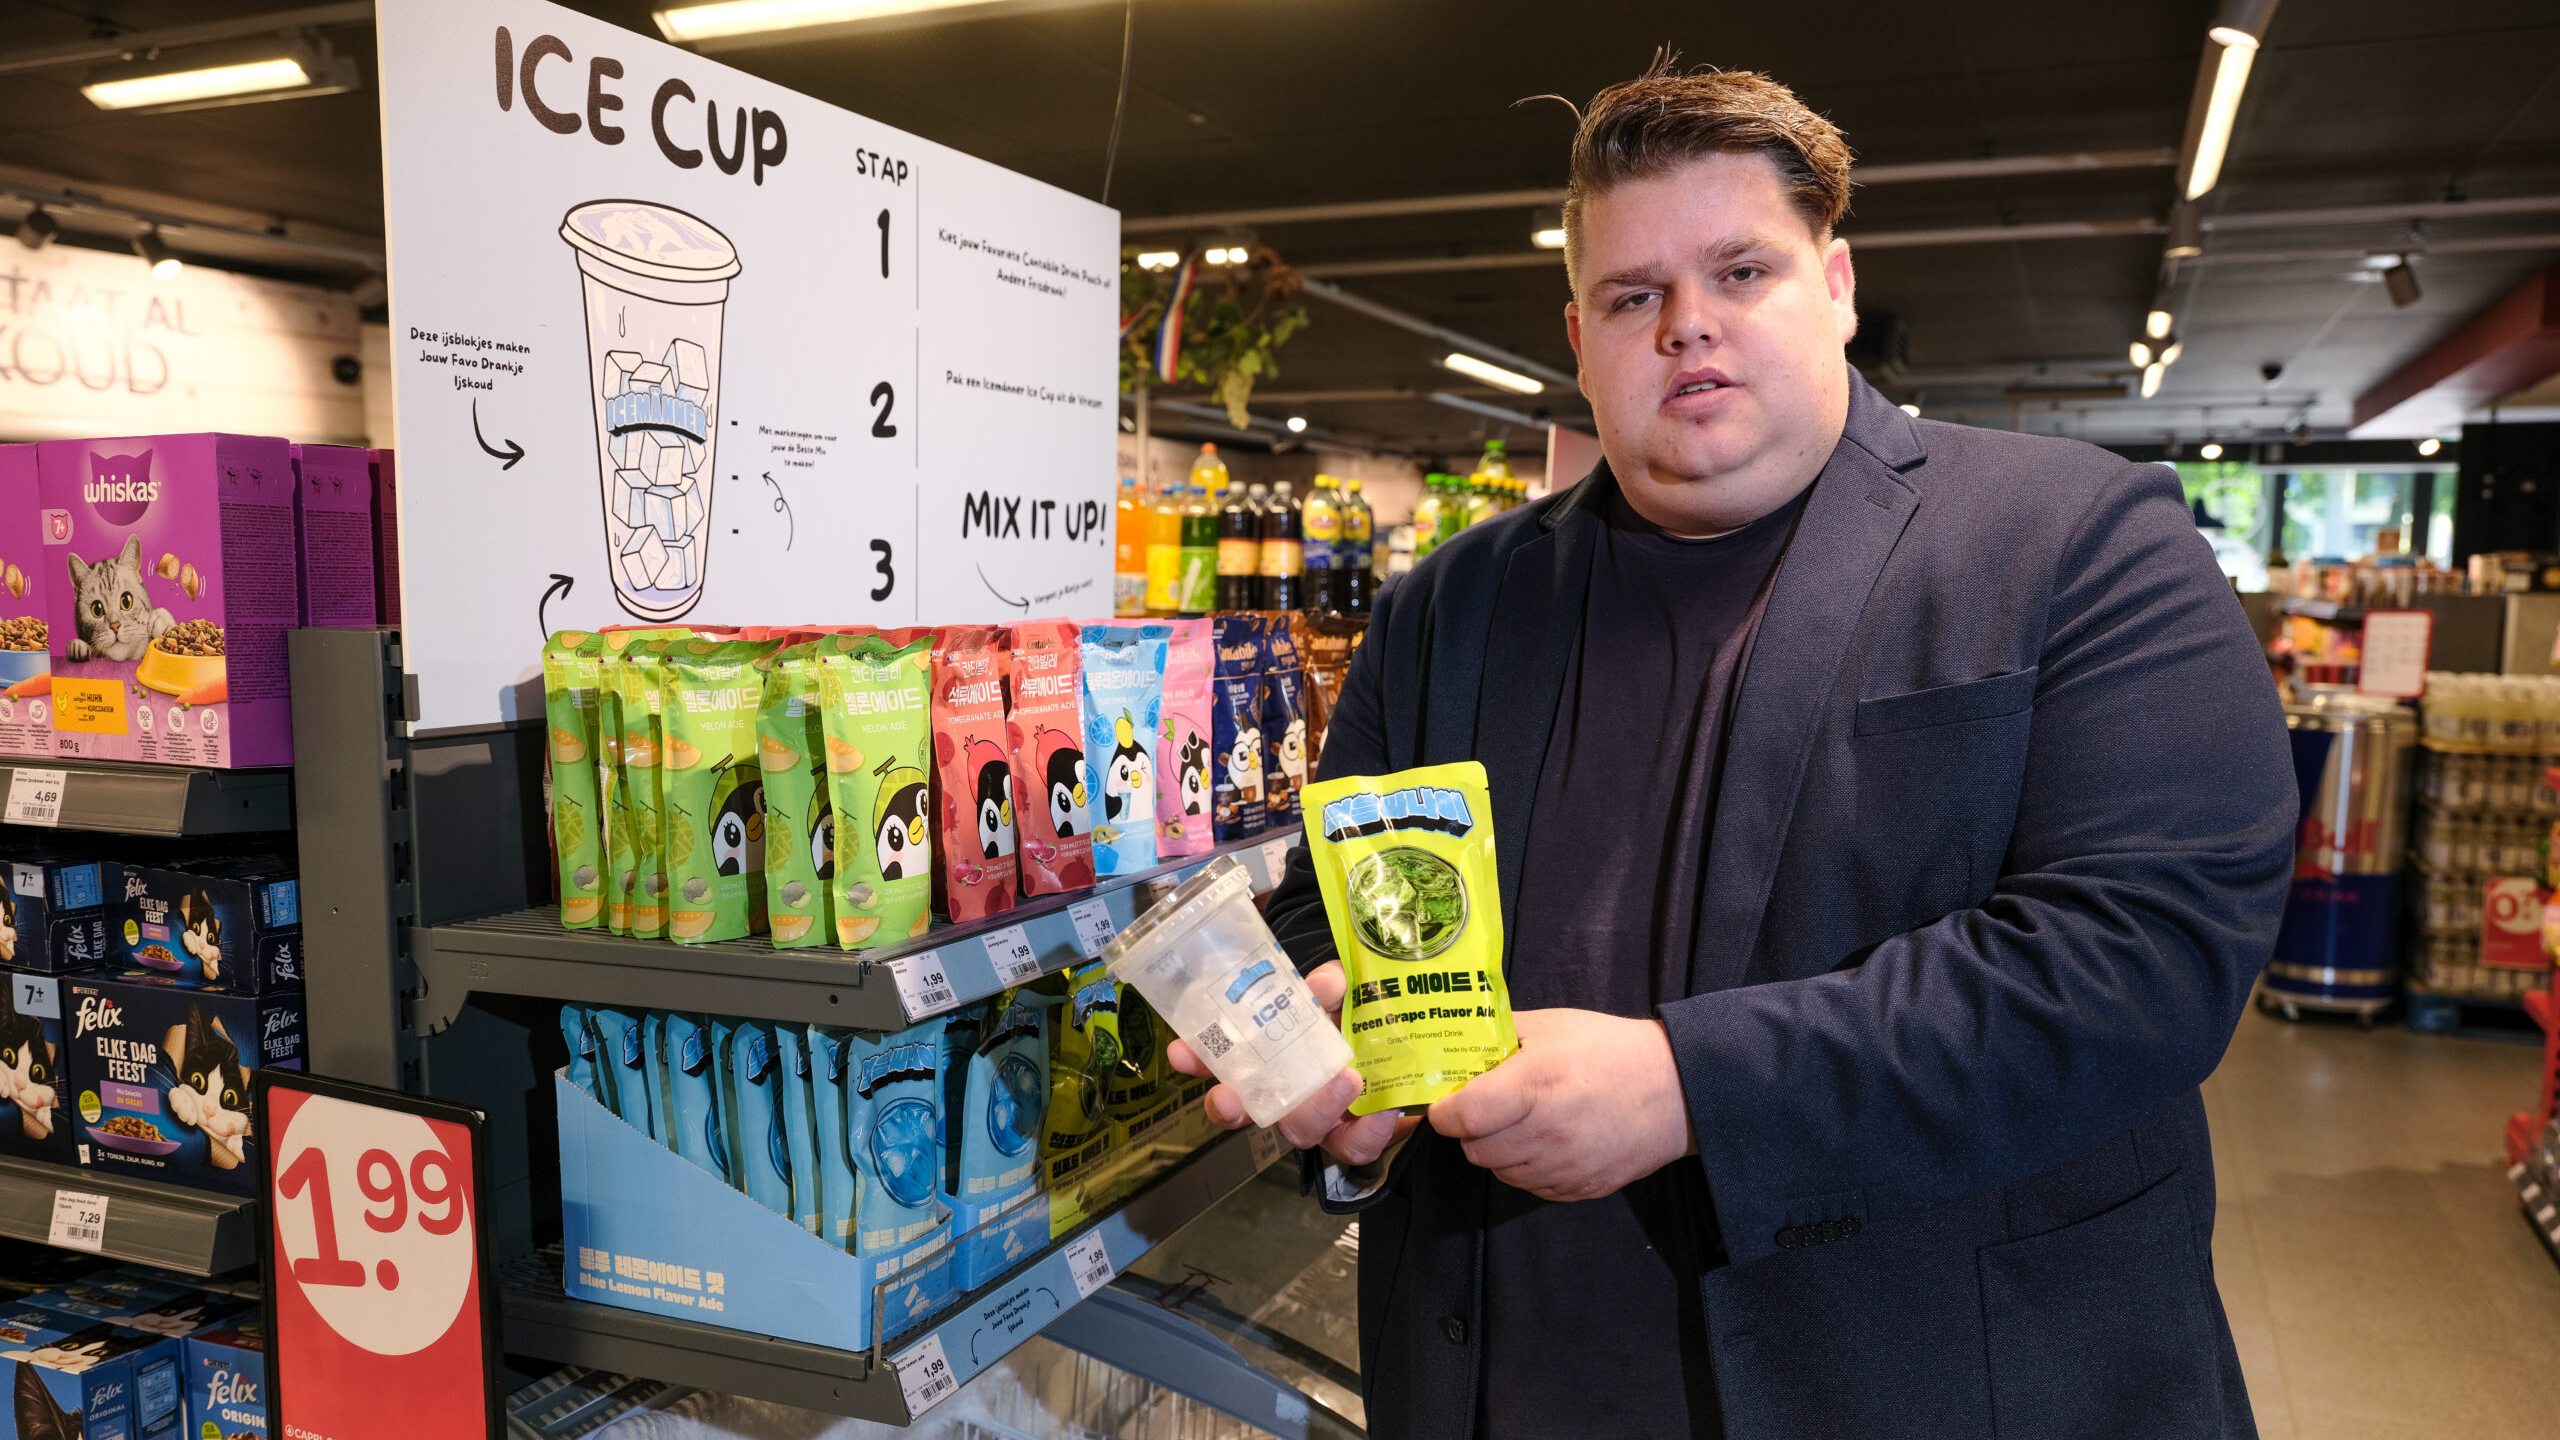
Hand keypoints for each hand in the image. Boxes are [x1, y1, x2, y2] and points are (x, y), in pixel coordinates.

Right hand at [1168, 960, 1418, 1166]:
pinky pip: (1355, 1146)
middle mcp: (1283, 1094)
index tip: (1180, 1051)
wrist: (1395, 1039)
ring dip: (1316, 1109)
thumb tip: (1323, 986)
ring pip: (1301, 1132)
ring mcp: (1318, 1120)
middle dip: (1232, 1106)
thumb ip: (1330, 984)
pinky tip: (1382, 1109)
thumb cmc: (1352, 1015)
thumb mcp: (1338, 991)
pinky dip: (1369, 1131)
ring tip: (1346, 1080)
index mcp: (1265, 1058)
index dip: (1198, 1061)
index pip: (1218, 1064)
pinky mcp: (1354, 1136)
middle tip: (1233, 1093)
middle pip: (1249, 1112)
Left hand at [1427, 1008, 1695, 1202]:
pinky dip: (1527, 1168)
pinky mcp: (1579, 1189)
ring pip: (1500, 1172)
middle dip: (1471, 1130)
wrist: (1675, 1090)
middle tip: (1487, 1108)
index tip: (1447, 1102)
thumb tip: (1457, 1042)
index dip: (1445, 1111)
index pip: (1462, 1117)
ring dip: (1498, 1150)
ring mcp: (1563, 1167)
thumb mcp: (1552, 1026)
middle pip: (1474, 1150)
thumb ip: (1500, 1034)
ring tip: (1521, 1122)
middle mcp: (1545, 1133)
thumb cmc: (1611, 1051)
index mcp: (1533, 1086)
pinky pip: (1531, 1187)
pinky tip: (1546, 1141)